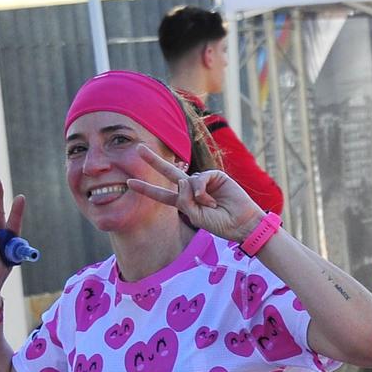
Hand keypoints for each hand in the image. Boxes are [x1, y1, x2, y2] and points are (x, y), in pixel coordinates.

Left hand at [126, 145, 260, 241]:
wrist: (242, 223)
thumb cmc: (220, 223)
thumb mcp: (195, 216)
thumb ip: (184, 200)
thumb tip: (182, 179)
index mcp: (186, 202)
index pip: (163, 194)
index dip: (146, 188)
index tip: (129, 182)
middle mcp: (192, 189)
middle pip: (169, 172)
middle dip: (153, 161)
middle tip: (138, 148)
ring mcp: (204, 181)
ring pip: (186, 181)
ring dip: (195, 196)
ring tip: (211, 207)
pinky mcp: (215, 175)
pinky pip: (199, 178)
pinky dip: (201, 190)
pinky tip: (211, 200)